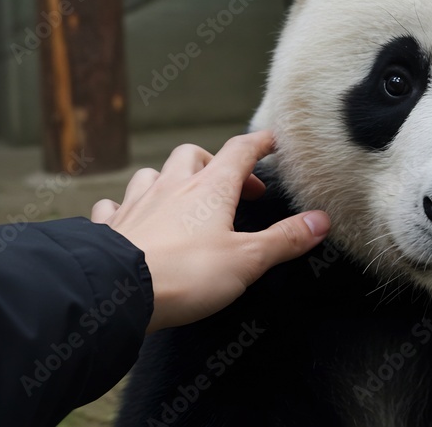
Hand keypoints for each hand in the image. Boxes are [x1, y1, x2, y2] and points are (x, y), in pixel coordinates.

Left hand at [91, 130, 328, 332]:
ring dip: (170, 179)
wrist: (115, 290)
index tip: (271, 141)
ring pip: (153, 174)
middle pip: (194, 156)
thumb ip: (285, 240)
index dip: (259, 143)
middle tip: (231, 185)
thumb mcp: (247, 260)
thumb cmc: (185, 273)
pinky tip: (132, 218)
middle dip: (214, 162)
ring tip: (182, 197)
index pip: (240, 151)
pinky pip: (116, 206)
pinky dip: (128, 207)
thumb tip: (320, 221)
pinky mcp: (110, 227)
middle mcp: (172, 187)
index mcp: (211, 189)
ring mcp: (138, 204)